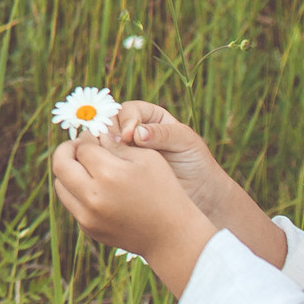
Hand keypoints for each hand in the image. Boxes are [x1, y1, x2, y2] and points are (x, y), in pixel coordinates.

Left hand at [51, 132, 216, 296]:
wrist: (171, 235)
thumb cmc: (164, 190)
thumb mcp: (147, 158)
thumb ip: (116, 143)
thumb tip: (93, 136)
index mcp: (109, 174)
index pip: (83, 147)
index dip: (89, 139)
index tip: (96, 138)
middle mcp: (93, 196)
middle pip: (60, 164)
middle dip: (67, 150)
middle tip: (78, 147)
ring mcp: (88, 216)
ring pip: (60, 185)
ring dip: (68, 171)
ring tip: (84, 166)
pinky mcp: (88, 228)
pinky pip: (71, 203)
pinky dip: (76, 191)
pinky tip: (93, 186)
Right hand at [112, 101, 226, 216]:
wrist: (200, 193)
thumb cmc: (196, 162)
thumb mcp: (185, 142)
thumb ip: (162, 133)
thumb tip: (136, 133)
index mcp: (150, 116)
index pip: (129, 110)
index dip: (126, 120)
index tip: (128, 136)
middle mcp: (133, 130)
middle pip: (110, 123)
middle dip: (111, 132)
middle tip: (116, 147)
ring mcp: (125, 150)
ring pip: (104, 141)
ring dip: (105, 148)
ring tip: (114, 159)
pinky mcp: (120, 168)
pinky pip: (106, 160)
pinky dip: (104, 162)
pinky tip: (111, 170)